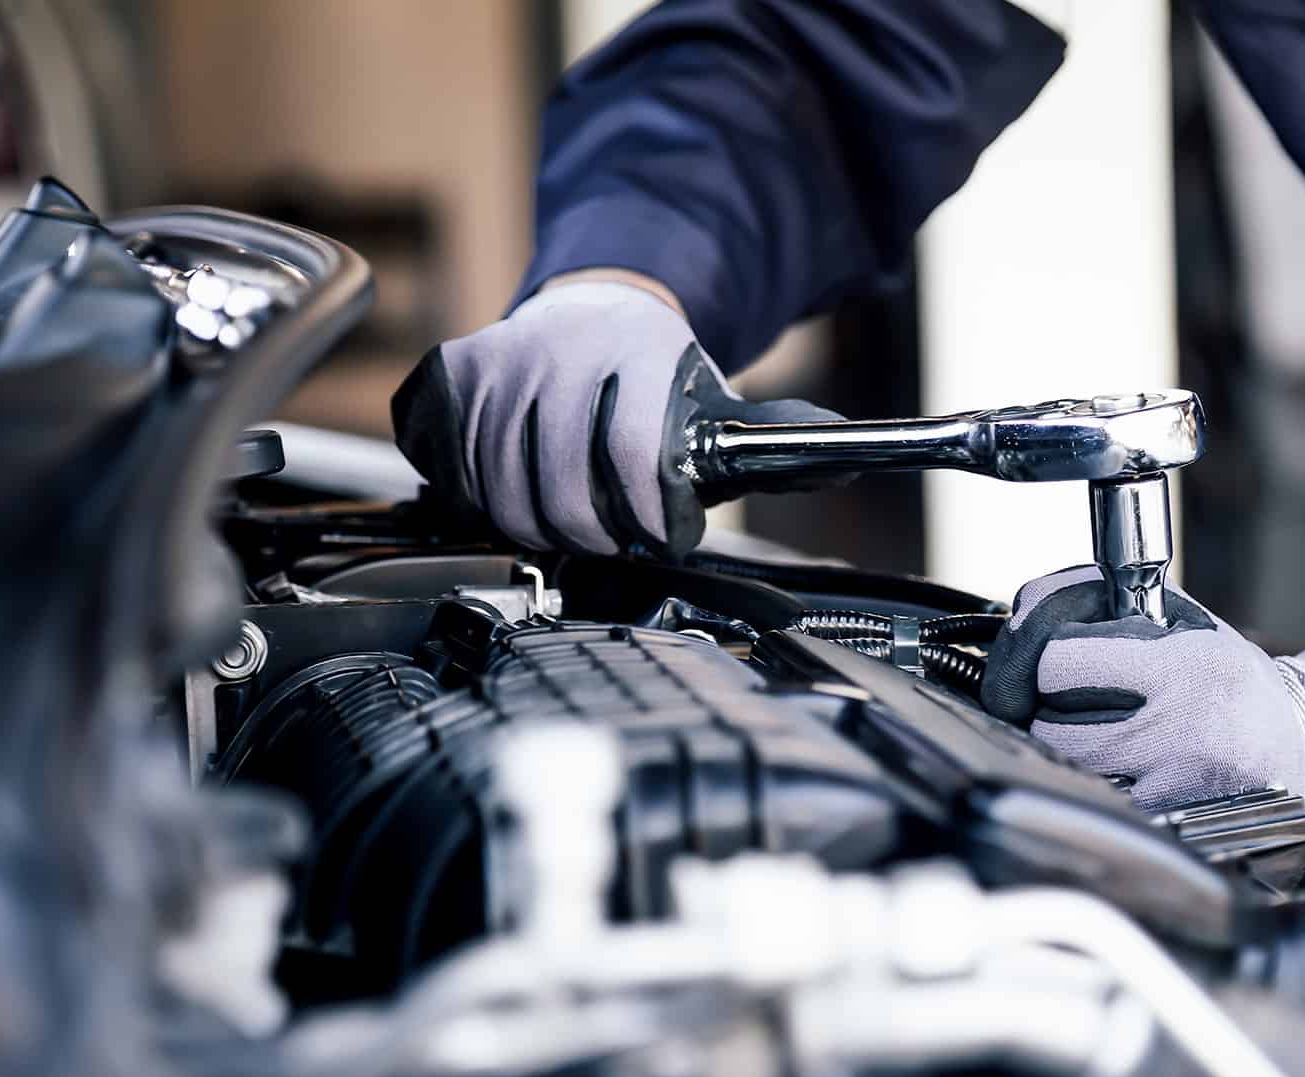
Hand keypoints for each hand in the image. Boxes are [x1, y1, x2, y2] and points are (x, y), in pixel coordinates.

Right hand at [391, 275, 842, 557]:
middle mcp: (560, 351)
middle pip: (563, 493)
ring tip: (573, 523)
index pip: (635, 457)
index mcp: (637, 352)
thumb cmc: (661, 376)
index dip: (649, 518)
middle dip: (597, 538)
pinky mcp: (454, 377)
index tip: (661, 538)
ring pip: (503, 494)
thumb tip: (851, 457)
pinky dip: (485, 500)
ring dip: (539, 528)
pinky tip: (521, 494)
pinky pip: (455, 471)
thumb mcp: (721, 401)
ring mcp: (500, 362)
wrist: (597, 306)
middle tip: (616, 542)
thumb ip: (779, 437)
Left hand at [980, 566, 1304, 869]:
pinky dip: (1089, 786)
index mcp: (1179, 668)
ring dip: (1061, 750)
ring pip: (1063, 768)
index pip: (1057, 661)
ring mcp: (1167, 786)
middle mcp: (1173, 730)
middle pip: (1047, 723)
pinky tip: (1114, 770)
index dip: (1040, 655)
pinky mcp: (1164, 826)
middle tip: (1064, 699)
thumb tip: (1032, 606)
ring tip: (1093, 732)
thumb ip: (1114, 608)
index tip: (1051, 657)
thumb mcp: (1189, 627)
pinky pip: (1093, 802)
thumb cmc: (1236, 687)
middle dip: (1042, 708)